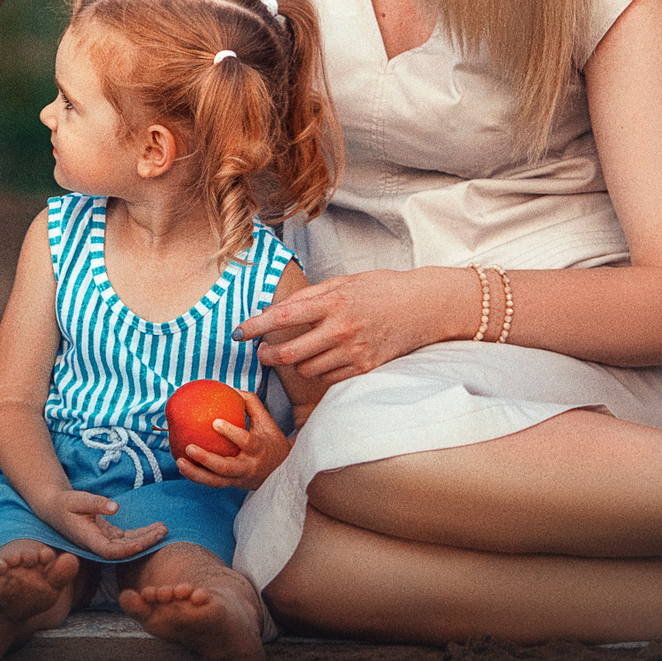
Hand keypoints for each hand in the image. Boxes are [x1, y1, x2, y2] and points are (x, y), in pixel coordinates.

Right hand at [44, 488, 167, 558]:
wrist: (54, 508)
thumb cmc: (64, 503)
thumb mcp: (78, 499)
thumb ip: (97, 503)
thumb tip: (116, 507)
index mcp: (89, 539)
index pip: (111, 551)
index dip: (128, 549)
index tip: (145, 542)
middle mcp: (97, 544)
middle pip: (124, 550)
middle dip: (144, 542)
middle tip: (163, 531)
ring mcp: (103, 541)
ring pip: (128, 544)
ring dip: (146, 538)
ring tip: (163, 529)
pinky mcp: (107, 536)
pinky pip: (127, 538)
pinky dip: (141, 534)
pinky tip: (155, 528)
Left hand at [177, 391, 290, 490]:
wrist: (283, 472)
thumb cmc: (271, 441)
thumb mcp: (267, 422)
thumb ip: (251, 404)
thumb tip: (230, 388)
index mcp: (259, 448)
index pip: (246, 442)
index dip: (231, 432)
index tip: (215, 421)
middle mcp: (249, 466)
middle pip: (226, 467)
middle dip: (206, 459)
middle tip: (189, 447)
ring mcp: (239, 479)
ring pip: (216, 481)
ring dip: (196, 473)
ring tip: (179, 462)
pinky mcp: (232, 485)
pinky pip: (212, 483)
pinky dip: (196, 477)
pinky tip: (182, 467)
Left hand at [234, 267, 462, 384]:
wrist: (423, 307)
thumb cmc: (381, 289)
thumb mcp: (344, 281)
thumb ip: (309, 296)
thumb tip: (273, 309)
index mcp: (333, 302)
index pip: (283, 316)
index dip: (255, 326)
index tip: (238, 332)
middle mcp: (341, 329)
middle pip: (290, 353)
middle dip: (268, 356)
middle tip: (262, 354)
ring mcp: (354, 352)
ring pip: (307, 370)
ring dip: (296, 364)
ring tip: (298, 353)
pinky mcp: (365, 369)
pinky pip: (328, 379)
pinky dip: (319, 372)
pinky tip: (321, 360)